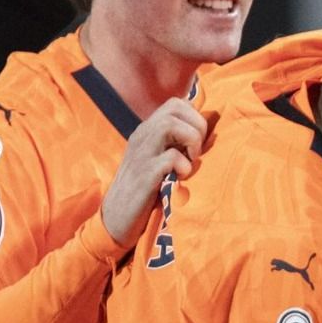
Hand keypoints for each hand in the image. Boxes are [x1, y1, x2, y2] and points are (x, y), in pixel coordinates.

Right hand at [101, 96, 208, 243]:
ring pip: (170, 125)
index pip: (176, 104)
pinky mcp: (144, 174)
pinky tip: (181, 179)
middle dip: (197, 127)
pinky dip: (183, 167)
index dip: (195, 118)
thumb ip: (173, 145)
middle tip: (196, 152)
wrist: (116, 218)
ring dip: (190, 141)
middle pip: (175, 108)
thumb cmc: (145, 191)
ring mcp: (141, 154)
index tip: (197, 143)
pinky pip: (169, 157)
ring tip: (190, 161)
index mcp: (147, 131)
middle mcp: (142, 136)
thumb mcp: (158, 161)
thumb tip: (204, 136)